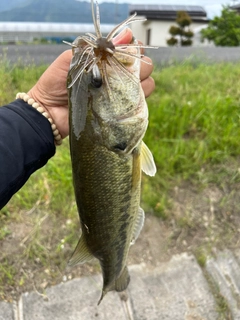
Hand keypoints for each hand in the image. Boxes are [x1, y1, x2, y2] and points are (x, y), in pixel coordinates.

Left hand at [28, 28, 154, 138]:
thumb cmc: (55, 84)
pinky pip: (140, 103)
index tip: (127, 48)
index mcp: (106, 62)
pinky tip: (124, 98)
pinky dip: (139, 98)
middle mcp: (116, 77)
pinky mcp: (120, 111)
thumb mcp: (70, 60)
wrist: (49, 112)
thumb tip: (121, 37)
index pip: (130, 50)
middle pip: (144, 65)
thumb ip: (92, 49)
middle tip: (125, 70)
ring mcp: (120, 94)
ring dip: (141, 81)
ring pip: (147, 83)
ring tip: (124, 86)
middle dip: (140, 64)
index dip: (133, 47)